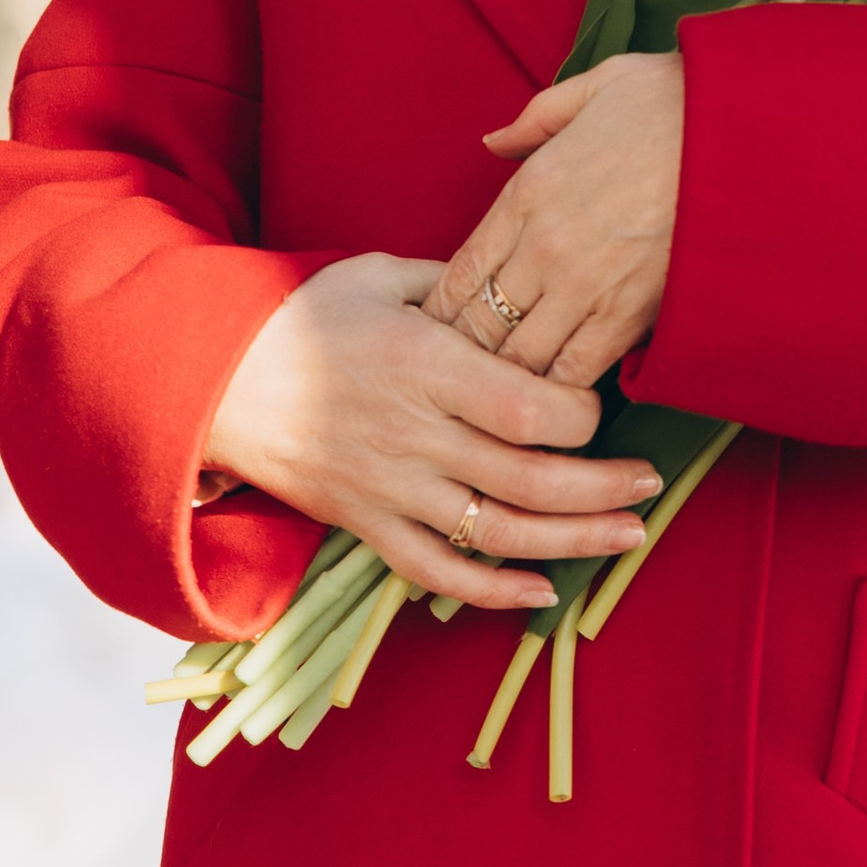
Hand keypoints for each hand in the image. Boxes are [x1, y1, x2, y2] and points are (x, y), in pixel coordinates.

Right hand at [200, 255, 662, 610]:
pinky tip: (544, 591)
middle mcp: (414, 435)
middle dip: (603, 488)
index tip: (602, 407)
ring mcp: (390, 489)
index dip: (580, 417)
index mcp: (424, 365)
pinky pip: (438, 574)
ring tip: (629, 534)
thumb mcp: (379, 273)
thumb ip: (454, 280)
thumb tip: (518, 285)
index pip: (526, 410)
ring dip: (573, 542)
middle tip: (651, 483)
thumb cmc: (303, 317)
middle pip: (529, 480)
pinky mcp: (368, 526)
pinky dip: (493, 593)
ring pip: (497, 535)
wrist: (215, 381)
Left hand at [424, 51, 683, 383]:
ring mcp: (586, 284)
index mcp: (527, 191)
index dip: (439, 311)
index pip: (459, 273)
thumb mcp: (594, 88)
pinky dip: (561, 389)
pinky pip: (577, 371)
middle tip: (458, 378)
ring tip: (503, 396)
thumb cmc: (673, 102)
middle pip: (480, 325)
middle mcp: (545, 244)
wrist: (745, 131)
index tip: (433, 334)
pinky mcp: (632, 313)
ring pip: (521, 358)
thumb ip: (535, 120)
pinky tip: (557, 395)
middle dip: (464, 354)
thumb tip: (492, 142)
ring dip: (509, 378)